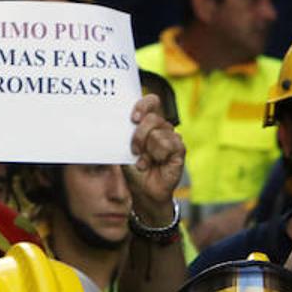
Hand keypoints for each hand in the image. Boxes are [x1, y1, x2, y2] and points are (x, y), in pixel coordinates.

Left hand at [127, 94, 184, 220]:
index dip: (143, 106)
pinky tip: (154, 164)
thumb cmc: (133, 168)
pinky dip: (157, 156)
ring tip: (145, 162)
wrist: (142, 190)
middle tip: (134, 150)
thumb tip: (112, 121)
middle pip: (153, 118)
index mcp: (149, 122)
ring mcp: (172, 138)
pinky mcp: (179, 150)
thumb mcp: (123, 148)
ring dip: (147, 151)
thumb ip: (123, 133)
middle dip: (139, 135)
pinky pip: (169, 145)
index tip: (133, 119)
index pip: (152, 101)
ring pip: (159, 134)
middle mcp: (162, 127)